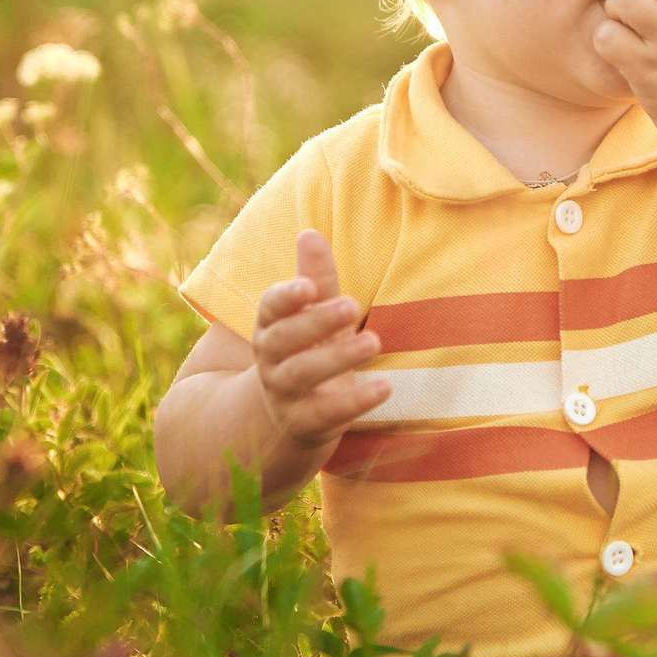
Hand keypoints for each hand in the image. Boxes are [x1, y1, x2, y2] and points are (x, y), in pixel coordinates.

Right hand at [251, 229, 389, 448]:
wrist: (289, 415)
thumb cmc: (308, 348)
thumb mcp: (313, 313)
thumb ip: (316, 277)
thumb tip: (309, 233)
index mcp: (271, 325)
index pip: (271, 306)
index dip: (286, 296)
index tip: (307, 287)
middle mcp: (271, 358)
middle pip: (287, 339)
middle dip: (317, 321)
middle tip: (352, 306)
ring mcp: (284, 393)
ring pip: (304, 374)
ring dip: (339, 357)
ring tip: (374, 341)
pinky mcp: (305, 423)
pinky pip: (327, 413)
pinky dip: (356, 401)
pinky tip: (385, 387)